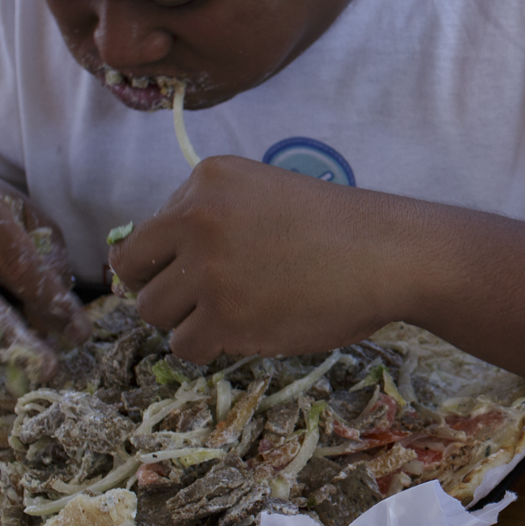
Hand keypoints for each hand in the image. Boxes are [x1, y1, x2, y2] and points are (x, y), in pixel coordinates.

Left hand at [108, 155, 400, 362]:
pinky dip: (210, 346)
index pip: (145, 232)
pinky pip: (184, 345)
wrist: (390, 255)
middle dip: (165, 291)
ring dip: (188, 321)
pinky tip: (247, 330)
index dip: (164, 261)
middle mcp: (198, 216)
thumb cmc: (336, 230)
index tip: (197, 273)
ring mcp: (208, 268)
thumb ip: (209, 216)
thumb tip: (144, 265)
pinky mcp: (225, 316)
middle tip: (207, 300)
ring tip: (235, 314)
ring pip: (153, 312)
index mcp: (207, 179)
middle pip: (134, 272)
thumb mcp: (264, 194)